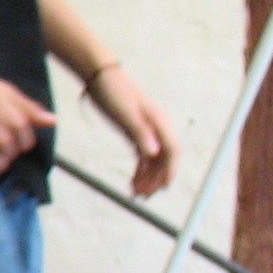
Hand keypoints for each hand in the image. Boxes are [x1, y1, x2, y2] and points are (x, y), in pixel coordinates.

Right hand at [0, 65, 57, 181]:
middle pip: (13, 155)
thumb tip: (53, 121)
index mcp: (17, 123)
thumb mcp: (8, 92)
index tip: (2, 127)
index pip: (27, 144)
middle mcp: (3, 139)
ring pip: (0, 167)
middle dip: (5, 147)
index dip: (16, 137)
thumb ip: (31, 109)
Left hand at [87, 65, 178, 196]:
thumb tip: (154, 154)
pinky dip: (140, 170)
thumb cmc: (112, 92)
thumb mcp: (125, 114)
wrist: (99, 76)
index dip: (169, 172)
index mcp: (160, 122)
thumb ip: (140, 134)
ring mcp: (148, 130)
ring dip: (148, 178)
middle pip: (166, 159)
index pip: (173, 152)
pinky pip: (143, 156)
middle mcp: (158, 127)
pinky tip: (133, 183)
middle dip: (157, 179)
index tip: (162, 189)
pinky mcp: (136, 131)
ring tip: (135, 194)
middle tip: (142, 197)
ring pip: (154, 160)